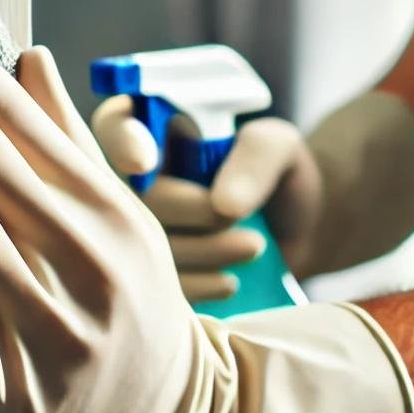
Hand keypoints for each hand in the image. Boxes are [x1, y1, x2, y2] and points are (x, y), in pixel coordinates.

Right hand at [91, 96, 326, 290]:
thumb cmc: (276, 174)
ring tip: (254, 246)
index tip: (144, 162)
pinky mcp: (153, 275)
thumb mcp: (279, 148)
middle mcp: (134, 180)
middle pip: (130, 196)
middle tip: (236, 216)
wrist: (297, 230)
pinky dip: (198, 286)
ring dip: (204, 250)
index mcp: (155, 130)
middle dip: (187, 209)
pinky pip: (158, 287)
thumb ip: (257, 156)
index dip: (121, 142)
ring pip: (146, 246)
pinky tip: (230, 281)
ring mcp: (137, 230)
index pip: (116, 125)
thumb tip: (224, 205)